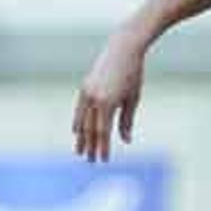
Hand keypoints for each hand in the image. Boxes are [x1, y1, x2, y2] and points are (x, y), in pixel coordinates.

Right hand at [73, 36, 146, 161]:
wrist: (123, 48)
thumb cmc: (133, 74)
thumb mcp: (133, 98)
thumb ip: (126, 120)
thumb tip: (126, 140)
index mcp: (107, 103)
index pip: (103, 132)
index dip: (103, 147)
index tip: (104, 160)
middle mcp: (94, 98)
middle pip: (90, 128)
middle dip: (90, 146)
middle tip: (90, 161)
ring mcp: (87, 92)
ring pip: (82, 120)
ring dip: (81, 137)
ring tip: (80, 151)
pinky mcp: (84, 86)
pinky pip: (79, 109)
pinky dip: (78, 121)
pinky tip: (78, 131)